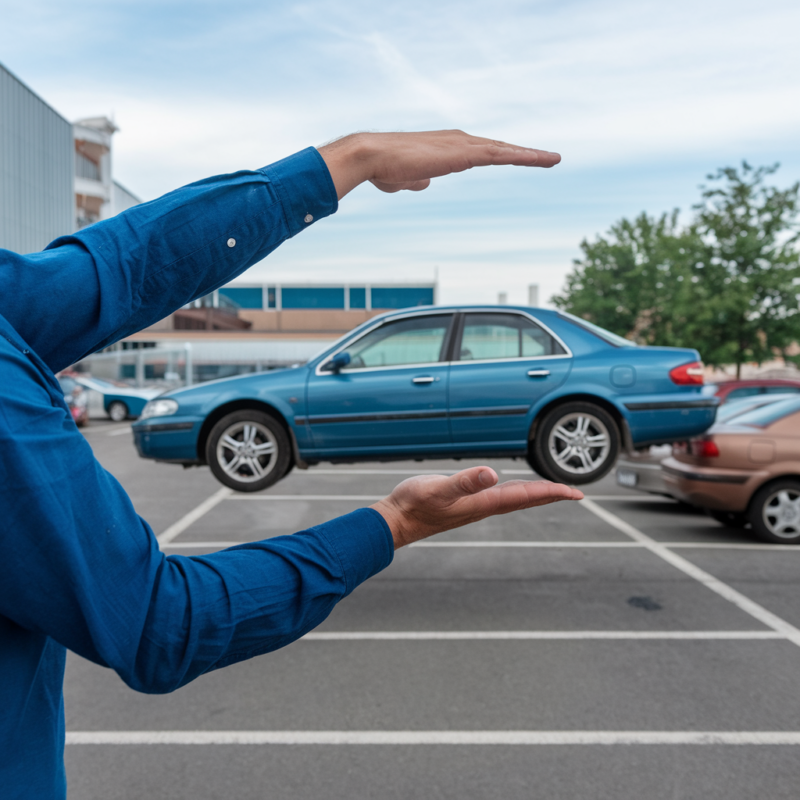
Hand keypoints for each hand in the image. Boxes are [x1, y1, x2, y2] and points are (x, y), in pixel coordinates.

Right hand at [318, 131, 560, 199]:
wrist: (374, 156)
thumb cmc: (384, 168)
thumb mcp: (406, 179)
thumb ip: (418, 179)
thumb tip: (425, 183)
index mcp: (448, 147)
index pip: (482, 152)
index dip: (501, 155)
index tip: (517, 159)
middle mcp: (459, 141)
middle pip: (499, 148)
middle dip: (523, 153)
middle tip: (547, 158)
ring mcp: (463, 145)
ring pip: (504, 150)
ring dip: (530, 155)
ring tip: (554, 159)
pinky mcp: (464, 154)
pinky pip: (500, 155)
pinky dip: (522, 157)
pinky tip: (539, 160)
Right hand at [371, 466, 583, 548]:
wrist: (394, 522)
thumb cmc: (413, 504)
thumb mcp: (438, 488)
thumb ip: (464, 482)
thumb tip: (492, 474)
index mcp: (483, 503)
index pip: (526, 496)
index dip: (552, 493)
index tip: (576, 493)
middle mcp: (483, 507)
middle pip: (525, 501)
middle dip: (550, 496)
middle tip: (573, 493)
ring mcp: (473, 508)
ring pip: (513, 500)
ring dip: (533, 496)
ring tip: (549, 491)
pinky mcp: (463, 506)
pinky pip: (497, 498)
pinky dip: (512, 493)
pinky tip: (508, 489)